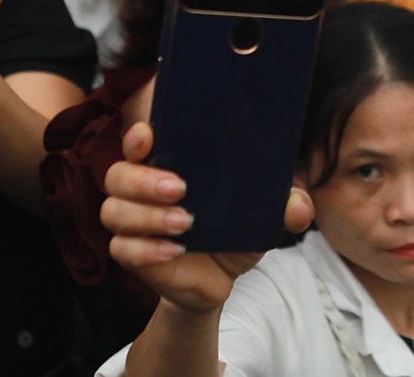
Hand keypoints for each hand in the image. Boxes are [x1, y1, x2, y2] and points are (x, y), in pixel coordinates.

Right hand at [102, 122, 313, 312]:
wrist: (222, 278)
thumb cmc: (234, 230)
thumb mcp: (262, 215)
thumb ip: (283, 205)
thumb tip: (298, 207)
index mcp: (167, 165)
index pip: (138, 142)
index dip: (136, 137)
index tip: (148, 135)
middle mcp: (141, 190)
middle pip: (117, 175)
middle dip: (144, 180)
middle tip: (180, 188)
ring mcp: (133, 223)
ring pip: (114, 210)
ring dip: (147, 216)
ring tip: (184, 223)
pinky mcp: (133, 255)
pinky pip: (122, 249)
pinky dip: (147, 249)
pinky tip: (174, 250)